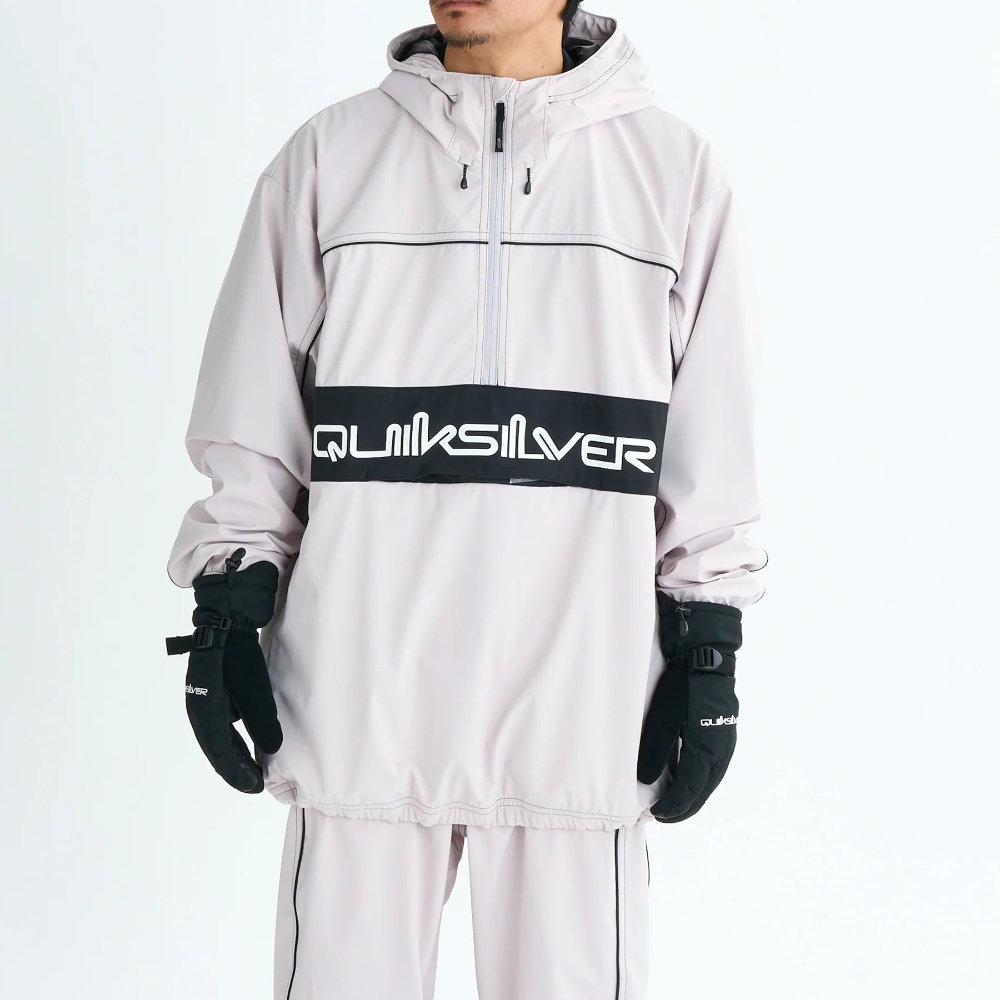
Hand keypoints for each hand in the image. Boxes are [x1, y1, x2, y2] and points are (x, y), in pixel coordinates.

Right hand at [167, 548, 281, 792]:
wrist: (227, 616)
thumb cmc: (239, 651)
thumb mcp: (256, 687)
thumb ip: (262, 719)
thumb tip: (272, 749)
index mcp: (205, 708)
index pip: (220, 749)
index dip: (237, 771)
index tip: (255, 786)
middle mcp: (199, 706)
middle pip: (216, 746)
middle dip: (234, 767)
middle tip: (254, 784)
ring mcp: (204, 697)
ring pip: (217, 735)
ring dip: (233, 753)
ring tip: (250, 770)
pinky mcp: (212, 688)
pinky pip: (219, 722)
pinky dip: (232, 737)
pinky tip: (245, 744)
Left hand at [637, 593, 742, 821]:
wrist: (707, 654)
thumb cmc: (683, 684)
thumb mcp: (662, 717)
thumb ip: (655, 751)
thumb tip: (646, 780)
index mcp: (706, 750)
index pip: (689, 790)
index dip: (673, 807)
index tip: (657, 817)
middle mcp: (721, 750)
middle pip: (703, 790)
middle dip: (685, 807)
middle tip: (665, 818)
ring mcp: (727, 740)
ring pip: (712, 779)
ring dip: (695, 795)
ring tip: (678, 804)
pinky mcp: (726, 731)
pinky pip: (716, 766)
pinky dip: (703, 779)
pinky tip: (692, 779)